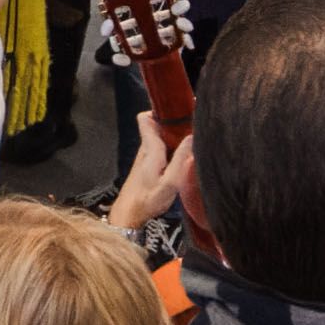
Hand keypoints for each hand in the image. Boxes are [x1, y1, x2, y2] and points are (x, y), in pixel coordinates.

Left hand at [111, 111, 198, 233]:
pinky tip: (185, 155)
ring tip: (195, 137)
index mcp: (150, 148)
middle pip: (157, 125)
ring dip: (175, 135)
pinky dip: (172, 147)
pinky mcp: (148, 166)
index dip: (160, 109)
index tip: (180, 109)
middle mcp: (146, 149)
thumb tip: (191, 136)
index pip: (146, 118)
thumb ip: (180, 160)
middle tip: (196, 123)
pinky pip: (161, 148)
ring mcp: (146, 157)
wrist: (128, 215)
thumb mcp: (170, 183)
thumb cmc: (148, 200)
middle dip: (174, 121)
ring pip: (160, 137)